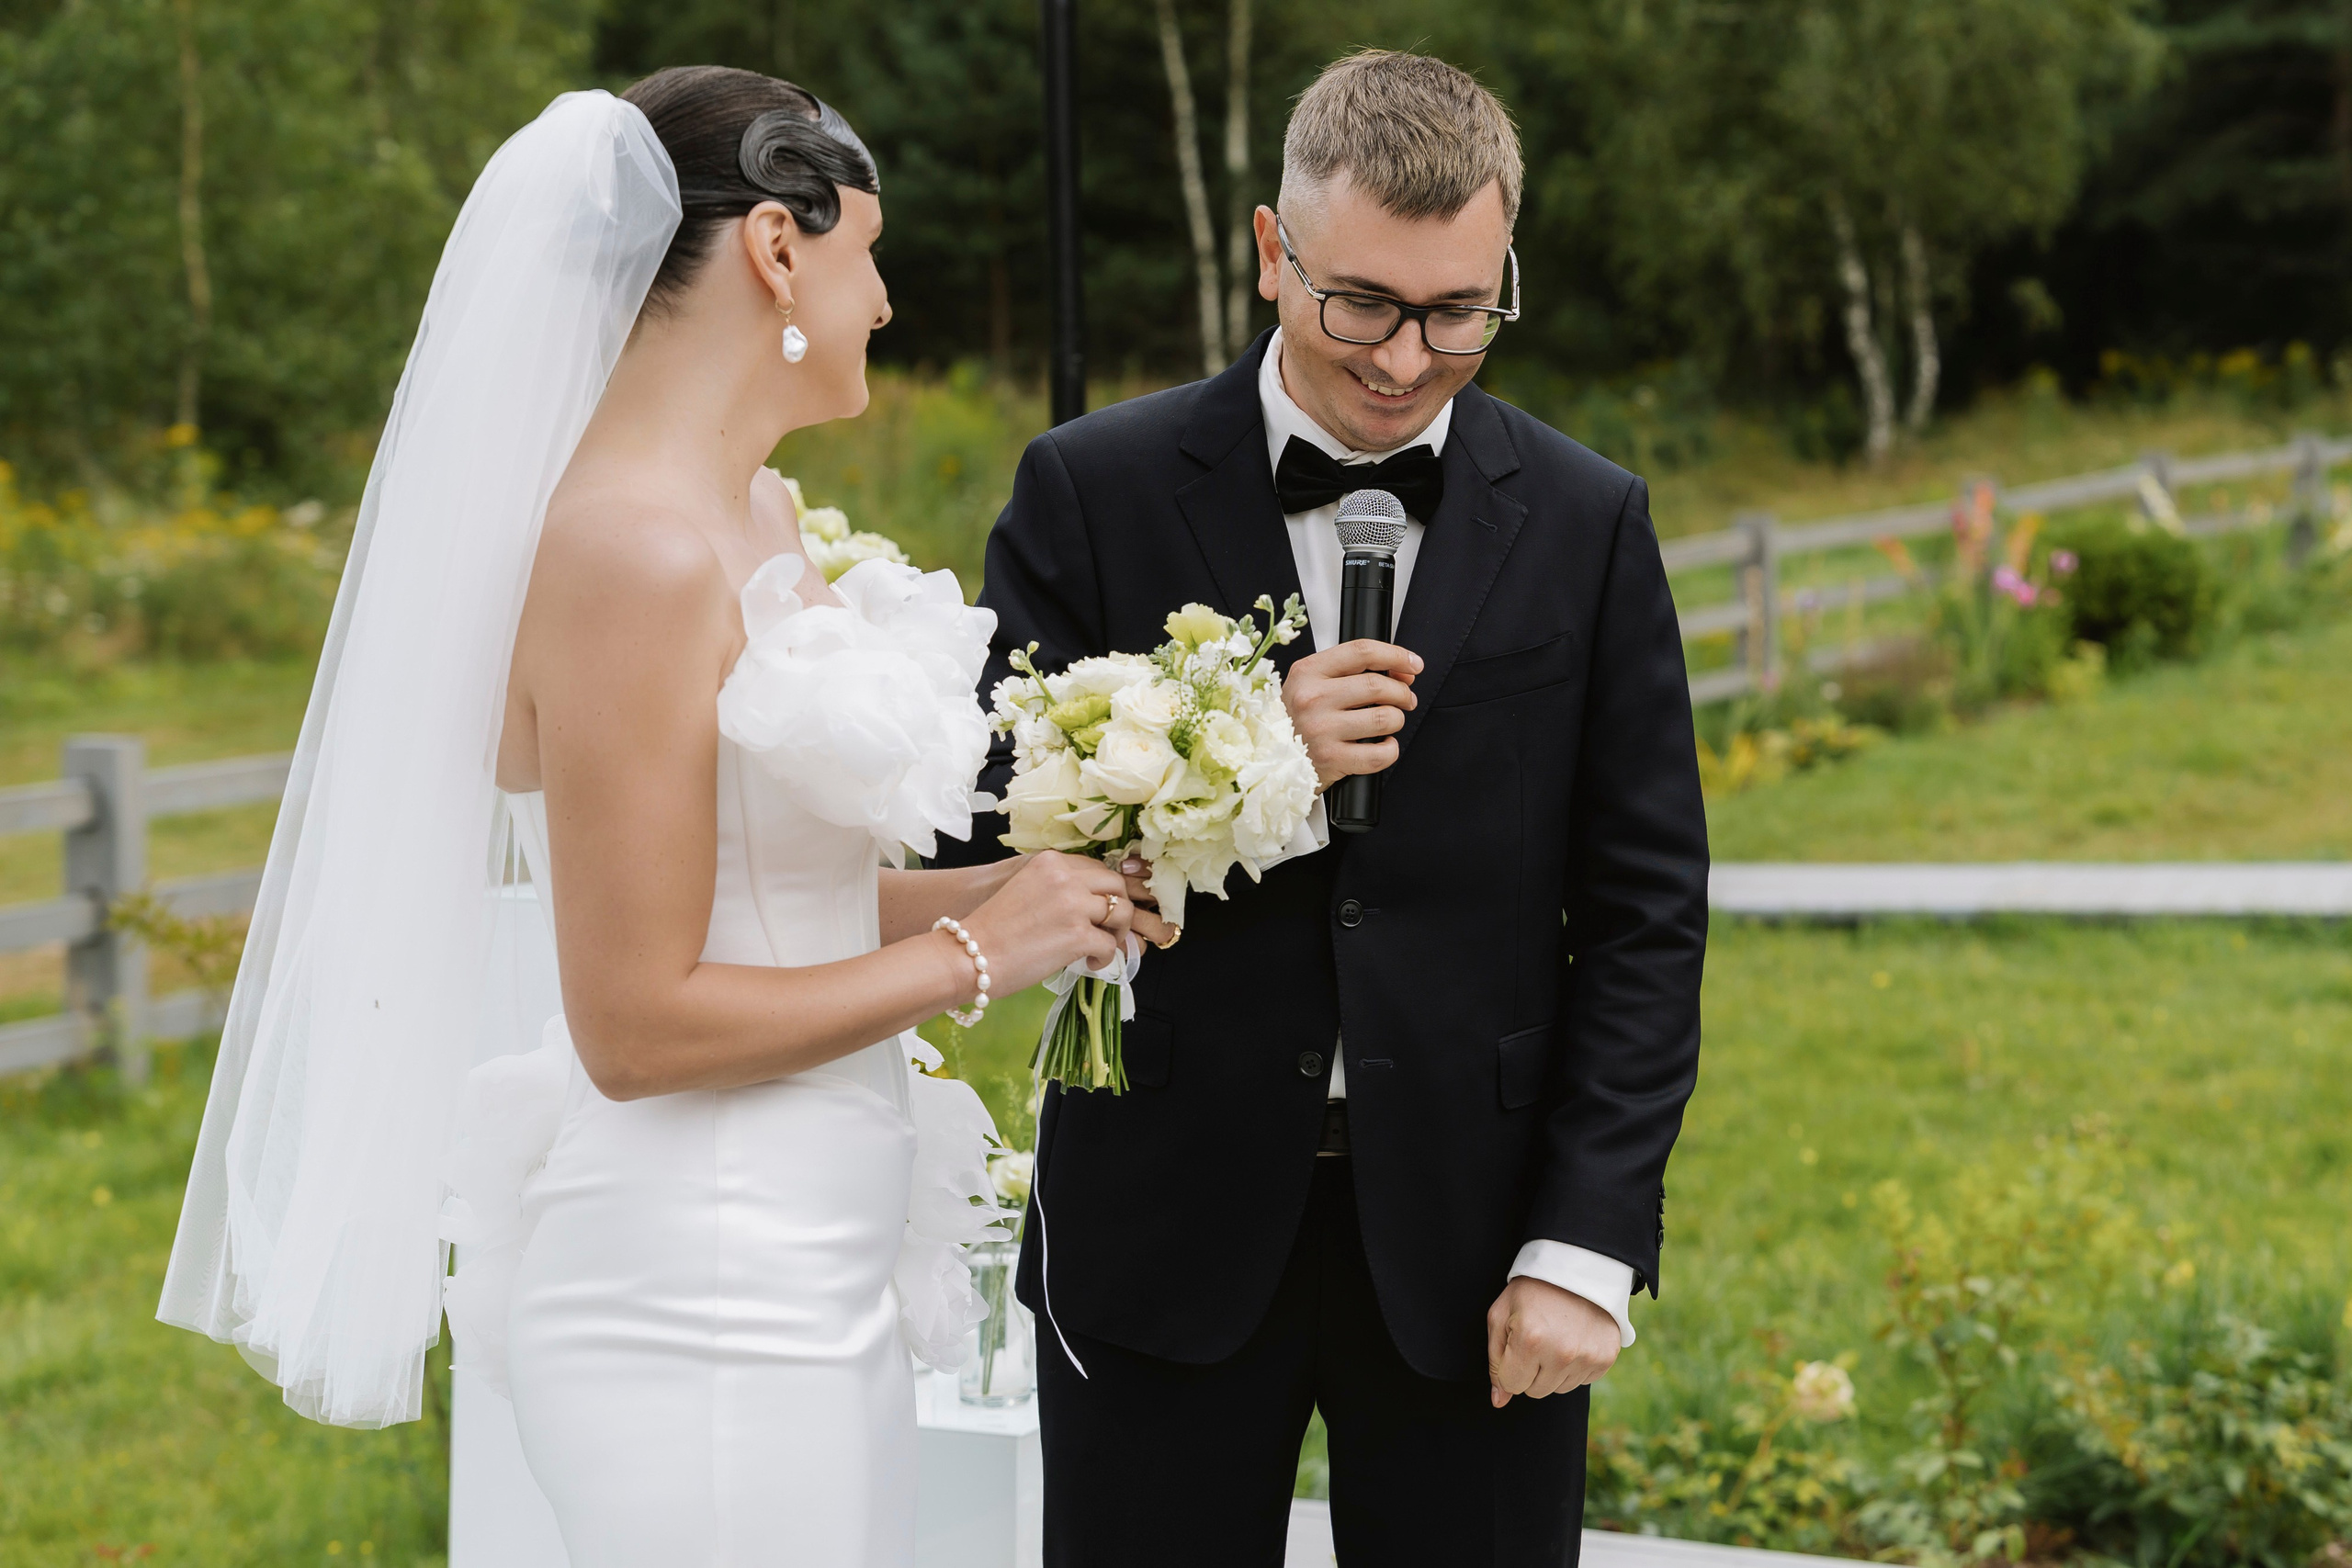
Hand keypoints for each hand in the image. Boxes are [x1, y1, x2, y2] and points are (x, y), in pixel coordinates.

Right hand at [960, 852, 1174, 994]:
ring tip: (1099, 946)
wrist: (971, 955)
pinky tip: (1089, 963)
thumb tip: (1091, 904)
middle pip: (1116, 885)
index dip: (1103, 891)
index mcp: (1050, 862)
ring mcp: (1074, 905)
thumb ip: (1057, 887)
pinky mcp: (1078, 935)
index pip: (1096, 868)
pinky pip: (1111, 945)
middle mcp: (1065, 876)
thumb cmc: (993, 930)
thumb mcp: (1026, 889)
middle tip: (1107, 928)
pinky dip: (1106, 958)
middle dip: (1117, 908)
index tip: (1098, 909)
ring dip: (1117, 932)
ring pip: (1122, 912)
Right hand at [1280, 639, 1421, 789]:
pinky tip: (1382, 745)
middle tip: (1404, 699)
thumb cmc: (1296, 720)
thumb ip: (1351, 672)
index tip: (1413, 664)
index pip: (1362, 652)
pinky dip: (1390, 749)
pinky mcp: (1331, 759)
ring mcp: (1320, 730)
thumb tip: (1402, 670)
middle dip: (1402, 692)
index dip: (1396, 655)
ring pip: (1384, 717)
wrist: (1271, 759)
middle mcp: (1312, 699)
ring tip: (1388, 722)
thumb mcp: (1312, 685)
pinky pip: (1380, 754)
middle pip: (1378, 684)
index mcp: (1307, 673)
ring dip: (1396, 720)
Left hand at [1485, 1276, 1619, 1407]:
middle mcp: (1562, 1353)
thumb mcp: (1501, 1315)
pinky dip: (1574, 1366)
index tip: (1516, 1343)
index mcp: (1530, 1341)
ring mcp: (1587, 1357)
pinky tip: (1573, 1339)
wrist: (1576, 1267)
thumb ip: (1495, 1361)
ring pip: (1558, 1389)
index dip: (1509, 1365)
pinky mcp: (1606, 1358)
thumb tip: (1499, 1401)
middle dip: (1530, 1370)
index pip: (1511, 1384)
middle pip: (1535, 1391)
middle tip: (1537, 1338)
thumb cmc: (1531, 1290)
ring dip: (1552, 1370)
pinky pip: (1581, 1381)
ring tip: (1555, 1337)